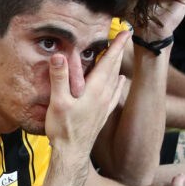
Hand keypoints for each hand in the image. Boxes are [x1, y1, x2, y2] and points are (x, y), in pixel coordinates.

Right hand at [46, 31, 127, 159]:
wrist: (72, 154)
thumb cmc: (64, 130)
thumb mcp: (58, 102)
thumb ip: (60, 78)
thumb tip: (60, 56)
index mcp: (95, 90)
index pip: (109, 62)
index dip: (117, 46)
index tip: (126, 31)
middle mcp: (103, 96)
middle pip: (114, 68)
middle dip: (119, 51)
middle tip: (125, 37)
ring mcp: (104, 106)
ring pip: (115, 80)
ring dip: (118, 65)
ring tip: (120, 55)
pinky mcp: (102, 114)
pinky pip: (114, 94)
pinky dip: (118, 84)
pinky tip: (121, 82)